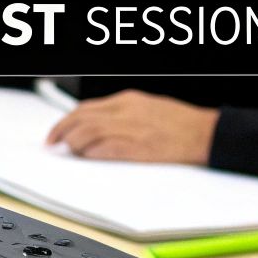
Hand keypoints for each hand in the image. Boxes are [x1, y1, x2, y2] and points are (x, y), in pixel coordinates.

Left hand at [45, 90, 218, 164]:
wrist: (206, 134)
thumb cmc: (181, 124)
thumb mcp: (148, 108)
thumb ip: (122, 116)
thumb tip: (98, 127)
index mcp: (128, 100)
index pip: (86, 108)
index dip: (66, 120)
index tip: (57, 131)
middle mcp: (125, 111)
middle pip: (81, 118)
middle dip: (61, 131)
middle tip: (52, 143)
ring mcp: (131, 129)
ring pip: (88, 132)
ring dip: (74, 144)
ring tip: (71, 152)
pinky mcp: (138, 147)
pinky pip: (105, 149)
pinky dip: (91, 153)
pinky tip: (88, 157)